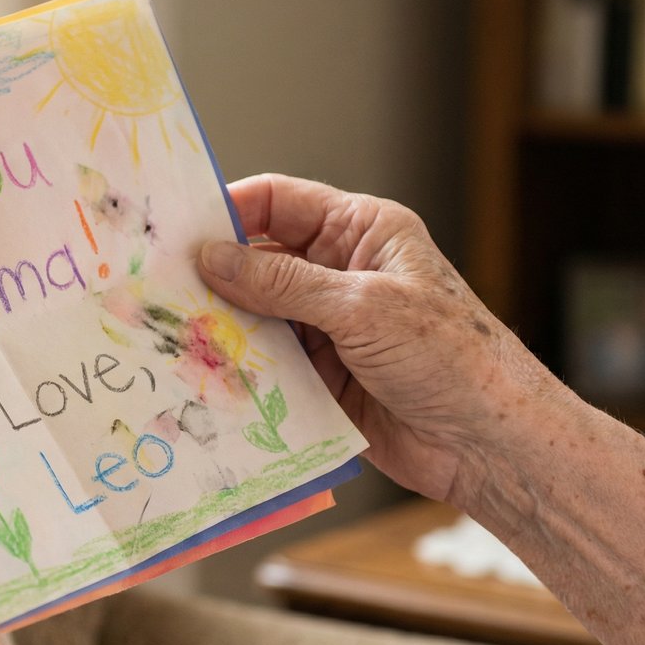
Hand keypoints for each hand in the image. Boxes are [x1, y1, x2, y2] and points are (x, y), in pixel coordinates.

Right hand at [197, 174, 563, 506]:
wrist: (487, 442)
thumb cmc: (450, 357)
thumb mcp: (363, 308)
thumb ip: (283, 283)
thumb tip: (213, 259)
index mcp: (361, 231)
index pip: (279, 202)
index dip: (227, 209)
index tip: (176, 228)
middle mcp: (339, 272)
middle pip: (257, 258)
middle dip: (212, 272)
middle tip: (157, 285)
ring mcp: (326, 326)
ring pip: (253, 314)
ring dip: (219, 324)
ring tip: (168, 332)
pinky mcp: (318, 376)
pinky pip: (264, 363)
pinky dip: (236, 367)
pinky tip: (201, 373)